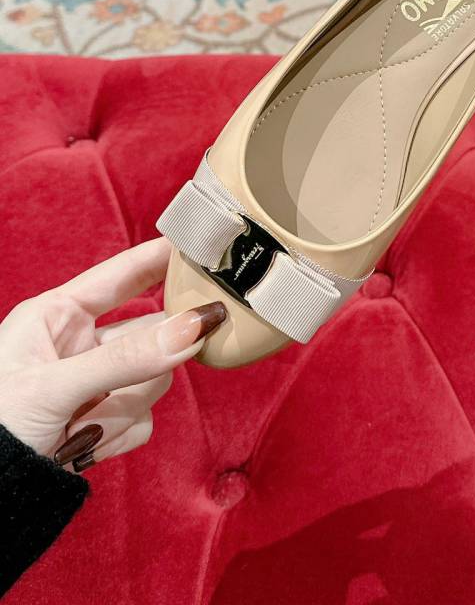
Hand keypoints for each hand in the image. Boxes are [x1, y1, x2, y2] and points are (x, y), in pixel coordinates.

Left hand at [0, 237, 224, 470]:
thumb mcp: (55, 387)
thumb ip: (128, 358)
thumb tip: (195, 326)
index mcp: (57, 317)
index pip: (121, 275)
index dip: (159, 258)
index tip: (203, 244)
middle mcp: (79, 346)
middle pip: (149, 335)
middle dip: (144, 363)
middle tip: (150, 369)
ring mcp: (95, 385)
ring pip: (152, 380)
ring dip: (122, 408)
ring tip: (82, 428)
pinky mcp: (104, 422)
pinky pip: (144, 420)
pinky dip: (118, 435)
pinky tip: (82, 447)